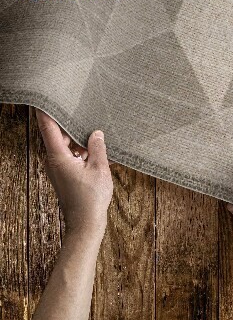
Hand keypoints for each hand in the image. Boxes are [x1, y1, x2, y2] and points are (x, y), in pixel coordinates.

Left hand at [35, 108, 113, 237]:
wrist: (86, 223)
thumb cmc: (91, 198)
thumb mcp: (99, 168)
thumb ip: (97, 147)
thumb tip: (96, 133)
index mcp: (58, 156)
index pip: (48, 127)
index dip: (45, 111)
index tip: (45, 96)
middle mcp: (54, 161)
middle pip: (59, 135)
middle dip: (71, 125)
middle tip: (85, 113)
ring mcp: (59, 168)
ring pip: (67, 146)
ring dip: (80, 141)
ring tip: (97, 135)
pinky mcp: (65, 175)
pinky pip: (71, 156)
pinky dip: (82, 152)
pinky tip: (98, 152)